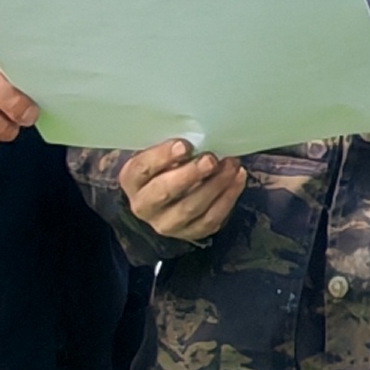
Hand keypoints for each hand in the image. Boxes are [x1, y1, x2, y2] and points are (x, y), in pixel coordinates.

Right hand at [120, 137, 249, 243]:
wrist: (168, 193)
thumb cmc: (165, 164)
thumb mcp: (160, 152)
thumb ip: (172, 147)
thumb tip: (197, 137)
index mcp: (131, 180)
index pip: (142, 169)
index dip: (162, 157)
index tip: (184, 145)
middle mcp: (144, 206)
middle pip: (165, 192)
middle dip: (190, 174)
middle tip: (210, 159)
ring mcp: (167, 223)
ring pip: (191, 207)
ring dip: (215, 185)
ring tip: (231, 165)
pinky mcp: (190, 233)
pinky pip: (210, 219)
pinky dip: (228, 197)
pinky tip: (238, 178)